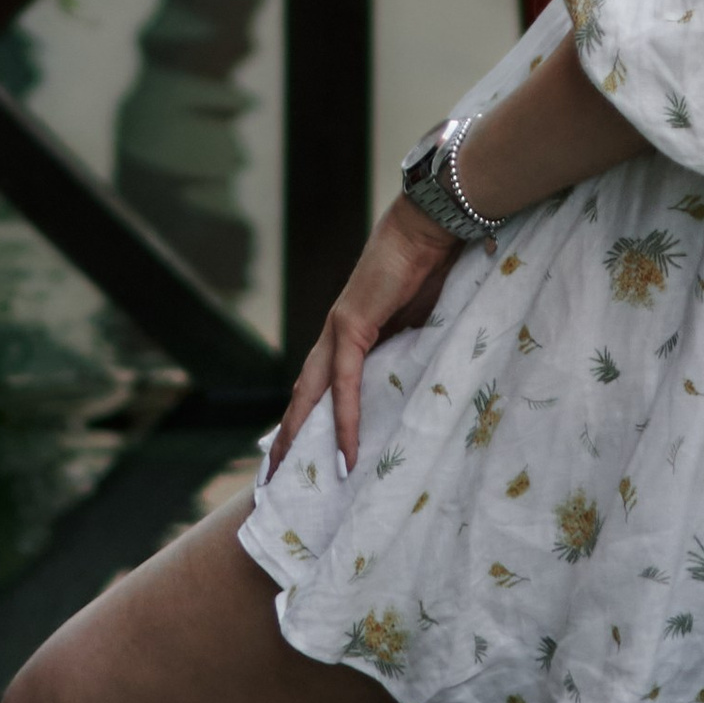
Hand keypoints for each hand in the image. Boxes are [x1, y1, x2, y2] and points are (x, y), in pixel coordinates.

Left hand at [267, 196, 457, 476]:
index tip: (297, 449)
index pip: (320, 382)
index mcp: (351, 331)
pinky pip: (345, 383)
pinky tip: (345, 452)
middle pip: (303, 392)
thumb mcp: (418, 323)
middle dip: (287, 434)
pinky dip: (344, 419)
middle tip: (273, 475)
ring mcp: (339, 327)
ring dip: (299, 433)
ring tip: (290, 473)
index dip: (308, 415)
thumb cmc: (431, 266)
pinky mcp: (351, 325)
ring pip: (311, 392)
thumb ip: (406, 351)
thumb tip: (413, 385)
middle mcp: (336, 332)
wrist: (428, 227)